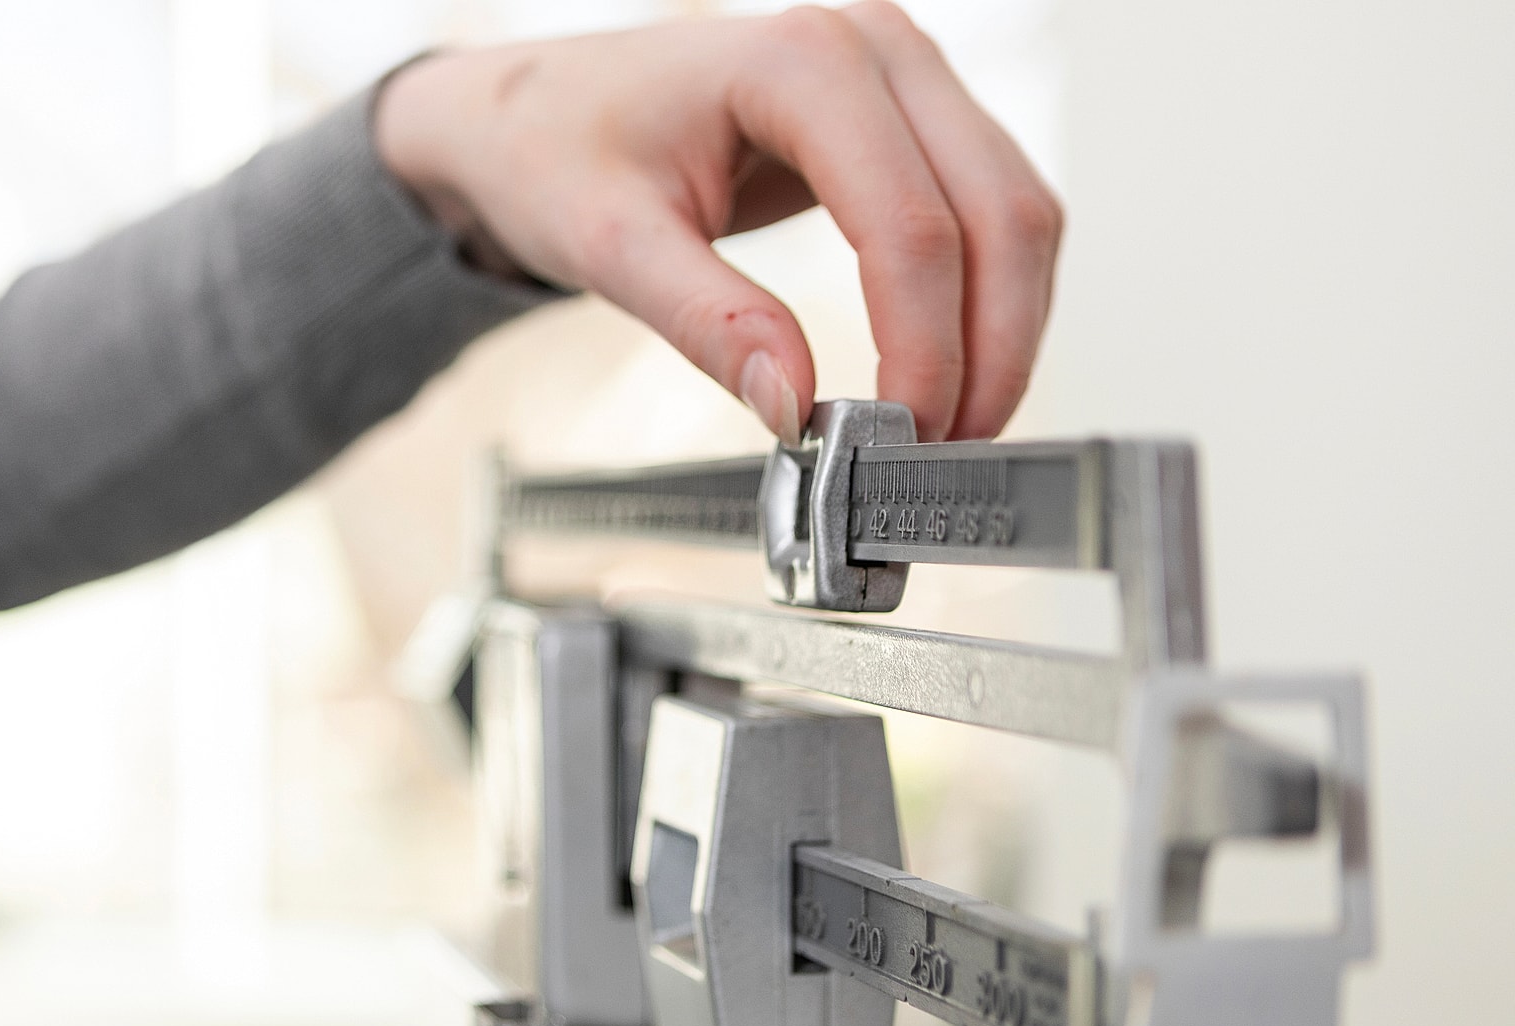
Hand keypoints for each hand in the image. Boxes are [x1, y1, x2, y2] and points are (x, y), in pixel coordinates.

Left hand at [374, 4, 1061, 442]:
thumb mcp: (610, 244)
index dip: (924, 345)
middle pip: (997, 212)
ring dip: (1003, 327)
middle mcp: (872, 47)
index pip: (908, 222)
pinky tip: (949, 367)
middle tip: (943, 450)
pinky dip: (986, 296)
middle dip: (988, 348)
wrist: (536, 111)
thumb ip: (707, 322)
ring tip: (949, 425)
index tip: (901, 433)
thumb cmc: (556, 149)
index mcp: (797, 61)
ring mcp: (902, 72)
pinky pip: (990, 206)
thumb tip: (793, 406)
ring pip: (1016, 210)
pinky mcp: (910, 114)